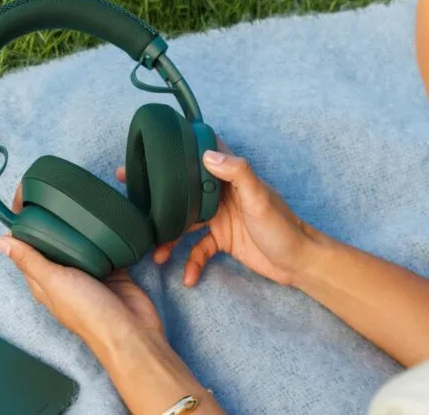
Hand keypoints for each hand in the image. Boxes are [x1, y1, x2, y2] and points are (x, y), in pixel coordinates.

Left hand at [0, 188, 163, 345]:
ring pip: (79, 243)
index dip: (23, 226)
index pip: (27, 248)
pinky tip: (102, 217)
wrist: (131, 332)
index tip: (25, 199)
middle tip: (53, 192)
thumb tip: (0, 242)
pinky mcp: (112, 270)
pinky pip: (105, 247)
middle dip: (52, 220)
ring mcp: (89, 273)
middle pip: (54, 243)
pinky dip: (103, 234)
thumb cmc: (89, 312)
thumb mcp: (54, 282)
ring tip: (77, 198)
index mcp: (44, 281)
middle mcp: (64, 276)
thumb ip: (30, 260)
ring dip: (78, 226)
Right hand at [117, 138, 323, 286]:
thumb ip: (237, 173)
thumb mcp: (259, 197)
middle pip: (183, 190)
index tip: (148, 149)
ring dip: (168, 239)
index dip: (175, 150)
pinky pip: (198, 250)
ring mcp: (219, 218)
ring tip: (154, 254)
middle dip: (157, 194)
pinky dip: (191, 263)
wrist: (299, 262)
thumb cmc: (282, 226)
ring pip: (184, 224)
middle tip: (129, 193)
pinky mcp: (222, 240)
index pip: (199, 155)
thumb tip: (206, 155)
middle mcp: (220, 194)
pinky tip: (188, 278)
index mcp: (229, 177)